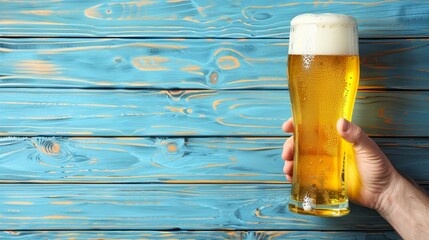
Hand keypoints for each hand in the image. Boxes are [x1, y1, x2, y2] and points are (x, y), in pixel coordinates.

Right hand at [281, 117, 398, 210]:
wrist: (383, 193)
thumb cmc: (378, 168)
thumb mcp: (368, 149)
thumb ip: (356, 136)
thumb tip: (340, 122)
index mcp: (335, 138)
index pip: (313, 126)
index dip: (298, 124)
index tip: (288, 126)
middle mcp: (326, 149)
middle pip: (301, 143)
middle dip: (290, 146)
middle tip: (286, 154)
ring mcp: (323, 164)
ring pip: (300, 159)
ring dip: (290, 162)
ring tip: (288, 169)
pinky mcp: (322, 179)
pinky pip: (305, 176)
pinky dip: (295, 176)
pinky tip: (291, 178)